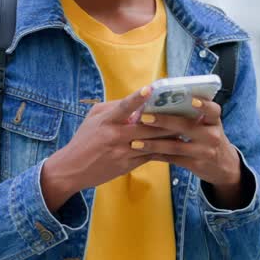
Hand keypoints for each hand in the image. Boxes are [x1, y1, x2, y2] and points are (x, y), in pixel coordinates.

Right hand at [39, 85, 181, 212]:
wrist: (72, 169)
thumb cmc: (84, 139)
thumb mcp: (95, 118)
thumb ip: (116, 108)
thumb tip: (138, 100)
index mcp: (106, 121)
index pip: (124, 107)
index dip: (137, 98)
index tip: (150, 89)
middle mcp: (115, 136)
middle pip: (147, 127)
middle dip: (168, 120)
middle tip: (187, 111)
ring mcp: (122, 152)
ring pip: (152, 142)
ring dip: (170, 136)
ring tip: (188, 128)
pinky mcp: (127, 165)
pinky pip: (149, 156)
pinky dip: (163, 150)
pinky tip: (177, 146)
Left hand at [130, 98, 246, 207]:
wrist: (224, 166)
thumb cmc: (209, 138)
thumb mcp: (209, 125)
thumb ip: (193, 115)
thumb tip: (162, 102)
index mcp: (214, 121)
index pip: (213, 110)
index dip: (203, 105)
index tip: (191, 100)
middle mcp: (211, 135)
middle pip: (186, 126)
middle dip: (164, 121)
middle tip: (144, 117)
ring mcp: (204, 151)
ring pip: (176, 146)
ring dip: (154, 143)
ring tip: (135, 142)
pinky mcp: (196, 165)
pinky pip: (173, 159)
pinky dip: (157, 155)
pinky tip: (143, 152)